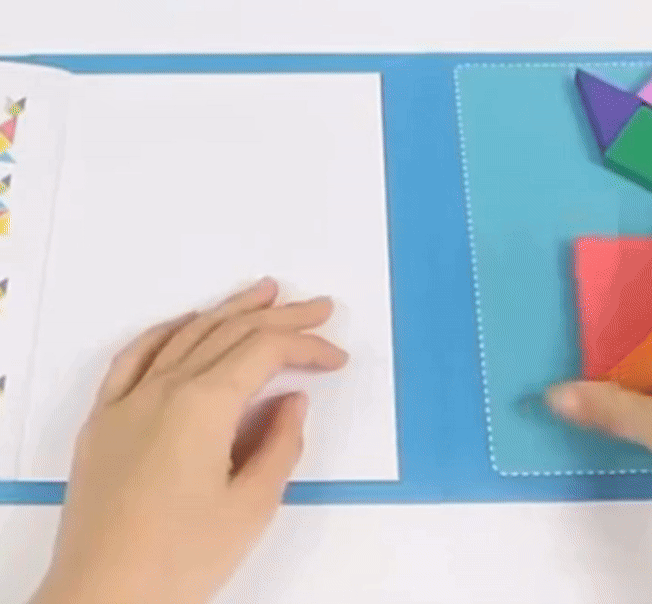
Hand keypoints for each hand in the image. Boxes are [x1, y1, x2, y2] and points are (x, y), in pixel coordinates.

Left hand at [30, 279, 348, 603]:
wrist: (101, 600)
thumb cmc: (179, 560)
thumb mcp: (250, 507)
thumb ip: (280, 444)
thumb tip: (292, 401)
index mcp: (204, 405)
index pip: (265, 352)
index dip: (307, 346)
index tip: (337, 358)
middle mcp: (165, 387)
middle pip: (232, 332)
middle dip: (282, 316)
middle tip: (319, 306)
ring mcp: (129, 398)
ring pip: (188, 333)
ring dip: (230, 308)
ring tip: (264, 291)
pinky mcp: (105, 417)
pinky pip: (136, 355)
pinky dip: (168, 330)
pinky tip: (188, 321)